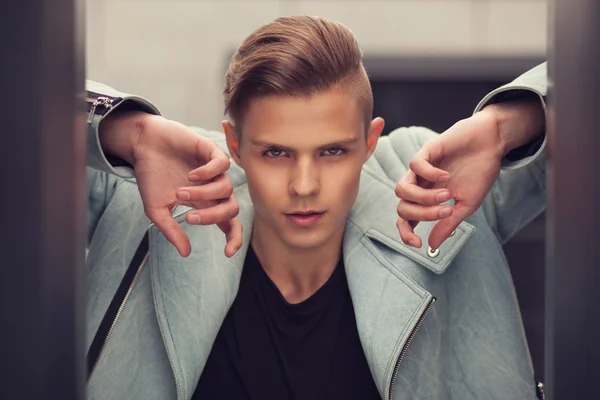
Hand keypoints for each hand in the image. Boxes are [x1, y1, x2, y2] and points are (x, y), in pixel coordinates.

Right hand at [101, 112, 241, 257]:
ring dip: (204, 195)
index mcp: (204, 203)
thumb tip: (186, 253)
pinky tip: (192, 175)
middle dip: (213, 217)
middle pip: (231, 210)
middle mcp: (213, 188)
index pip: (228, 223)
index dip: (233, 238)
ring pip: (226, 189)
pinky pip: (223, 165)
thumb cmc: (151, 175)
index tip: (227, 252)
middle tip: (189, 218)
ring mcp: (213, 170)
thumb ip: (172, 230)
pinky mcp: (210, 150)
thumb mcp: (157, 208)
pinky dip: (209, 172)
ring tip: (180, 192)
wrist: (142, 145)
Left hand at [395, 110, 502, 249]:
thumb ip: (448, 224)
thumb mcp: (466, 204)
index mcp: (426, 201)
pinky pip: (415, 165)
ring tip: (446, 194)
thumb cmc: (479, 173)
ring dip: (422, 197)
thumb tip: (432, 246)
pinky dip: (429, 174)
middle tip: (446, 210)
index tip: (419, 243)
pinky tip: (446, 175)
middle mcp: (419, 186)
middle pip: (402, 208)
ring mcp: (420, 169)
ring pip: (401, 188)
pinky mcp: (426, 151)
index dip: (406, 233)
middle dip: (423, 214)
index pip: (406, 219)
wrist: (491, 144)